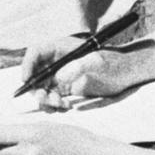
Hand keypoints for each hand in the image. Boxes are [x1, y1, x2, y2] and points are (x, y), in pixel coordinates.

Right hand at [18, 36, 140, 108]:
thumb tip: (58, 77)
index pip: (36, 53)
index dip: (27, 65)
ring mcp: (60, 76)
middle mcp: (57, 62)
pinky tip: (66, 106)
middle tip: (48, 99)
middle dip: (37, 89)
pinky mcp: (66, 89)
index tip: (28, 80)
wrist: (127, 74)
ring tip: (61, 104)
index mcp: (61, 48)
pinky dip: (54, 105)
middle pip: (35, 74)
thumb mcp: (98, 62)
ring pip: (41, 89)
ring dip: (46, 100)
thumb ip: (78, 67)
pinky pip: (51, 98)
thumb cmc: (114, 64)